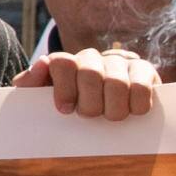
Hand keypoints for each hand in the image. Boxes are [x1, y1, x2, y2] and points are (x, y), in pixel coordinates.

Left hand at [11, 47, 158, 121]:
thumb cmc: (69, 106)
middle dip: (90, 105)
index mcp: (66, 63)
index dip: (64, 88)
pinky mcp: (144, 71)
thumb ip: (31, 84)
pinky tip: (131, 111)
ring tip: (110, 117)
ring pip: (117, 84)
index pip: (63, 62)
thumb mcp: (42, 98)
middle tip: (90, 116)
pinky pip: (141, 88)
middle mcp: (92, 58)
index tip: (66, 110)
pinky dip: (135, 106)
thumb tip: (42, 63)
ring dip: (113, 110)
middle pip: (90, 75)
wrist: (105, 108)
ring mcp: (119, 62)